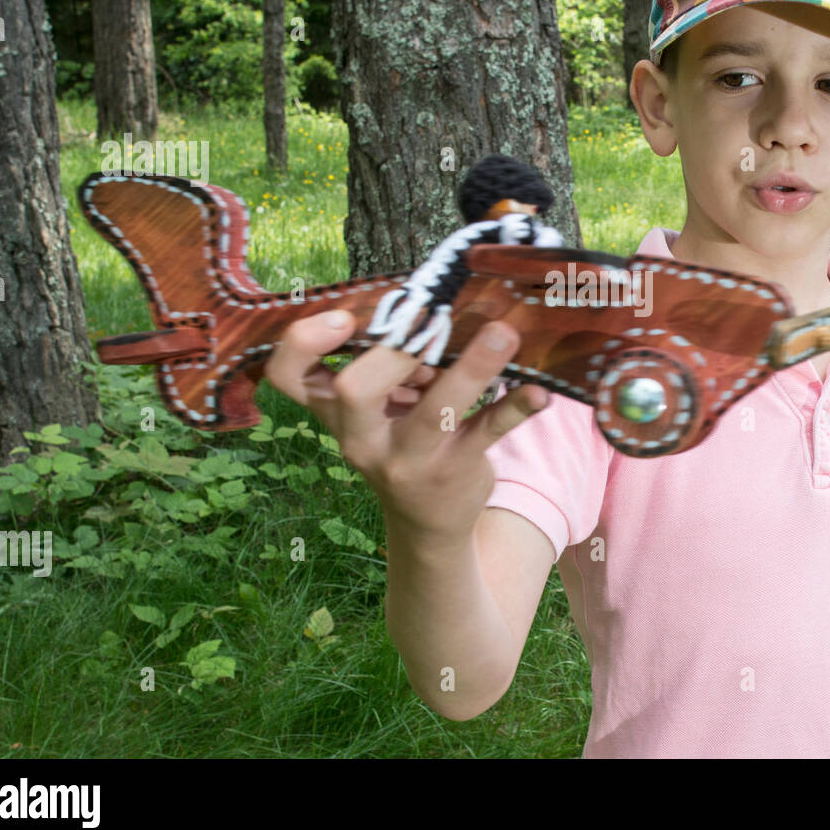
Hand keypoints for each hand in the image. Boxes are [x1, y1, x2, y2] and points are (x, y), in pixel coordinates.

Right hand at [264, 309, 549, 542]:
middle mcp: (363, 437)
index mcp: (335, 413)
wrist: (428, 522)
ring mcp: (409, 458)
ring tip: (502, 333)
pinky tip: (539, 392)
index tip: (341, 317)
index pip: (290, 376)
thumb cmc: (402, 441)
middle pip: (353, 391)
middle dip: (391, 351)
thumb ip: (391, 365)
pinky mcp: (456, 469)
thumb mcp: (379, 411)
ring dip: (471, 369)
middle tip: (429, 318)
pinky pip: (487, 432)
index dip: (303, 343)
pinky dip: (516, 408)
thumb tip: (434, 306)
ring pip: (434, 411)